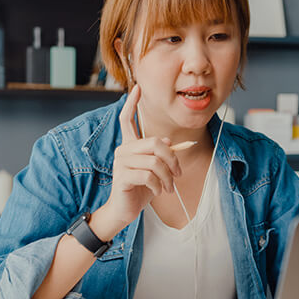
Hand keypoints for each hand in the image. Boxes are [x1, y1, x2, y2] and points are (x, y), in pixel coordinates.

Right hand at [101, 84, 181, 226]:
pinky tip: (157, 191)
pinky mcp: (122, 177)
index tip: (137, 87)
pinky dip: (158, 185)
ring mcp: (120, 163)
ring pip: (154, 161)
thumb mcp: (154, 171)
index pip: (126, 119)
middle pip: (154, 142)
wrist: (124, 210)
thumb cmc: (140, 189)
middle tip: (177, 174)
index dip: (132, 103)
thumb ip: (159, 155)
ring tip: (168, 188)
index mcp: (129, 146)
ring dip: (167, 177)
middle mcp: (123, 150)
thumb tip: (169, 142)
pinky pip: (148, 175)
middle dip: (172, 159)